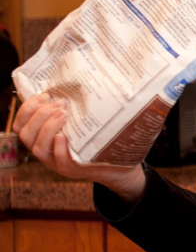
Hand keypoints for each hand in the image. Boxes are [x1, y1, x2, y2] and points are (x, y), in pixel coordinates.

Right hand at [13, 93, 145, 202]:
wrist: (118, 165)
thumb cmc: (98, 140)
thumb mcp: (81, 123)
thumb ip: (71, 110)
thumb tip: (73, 81)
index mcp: (44, 138)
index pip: (21, 125)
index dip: (27, 109)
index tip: (45, 95)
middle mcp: (47, 151)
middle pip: (25, 134)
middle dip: (39, 115)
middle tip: (60, 103)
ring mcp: (58, 162)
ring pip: (38, 148)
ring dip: (48, 128)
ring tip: (64, 114)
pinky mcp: (74, 170)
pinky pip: (60, 161)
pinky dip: (58, 148)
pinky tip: (63, 136)